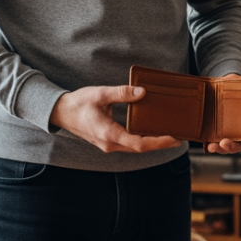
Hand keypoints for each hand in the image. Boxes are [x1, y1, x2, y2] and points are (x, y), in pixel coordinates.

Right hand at [49, 85, 180, 152]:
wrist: (61, 112)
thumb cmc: (79, 103)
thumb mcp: (101, 94)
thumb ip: (122, 93)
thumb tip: (142, 92)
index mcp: (109, 134)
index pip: (139, 144)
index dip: (158, 142)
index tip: (174, 138)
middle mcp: (110, 144)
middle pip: (140, 149)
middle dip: (160, 144)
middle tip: (179, 138)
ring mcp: (108, 145)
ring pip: (135, 148)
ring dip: (152, 144)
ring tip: (169, 136)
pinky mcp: (108, 142)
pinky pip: (129, 144)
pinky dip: (142, 141)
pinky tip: (150, 133)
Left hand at [205, 74, 240, 154]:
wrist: (226, 85)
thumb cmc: (238, 86)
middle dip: (232, 147)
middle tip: (224, 143)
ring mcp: (230, 132)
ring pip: (227, 145)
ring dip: (220, 148)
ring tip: (211, 147)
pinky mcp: (218, 131)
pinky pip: (215, 141)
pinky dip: (210, 144)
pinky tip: (206, 144)